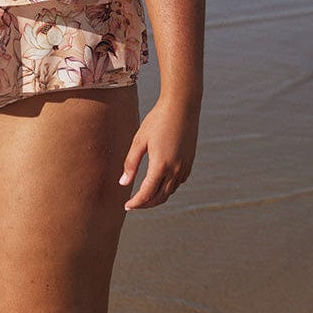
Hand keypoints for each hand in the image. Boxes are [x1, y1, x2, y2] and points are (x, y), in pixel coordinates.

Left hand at [119, 95, 199, 209]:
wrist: (182, 106)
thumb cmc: (157, 120)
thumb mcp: (139, 140)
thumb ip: (131, 163)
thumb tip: (123, 183)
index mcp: (161, 165)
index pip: (147, 194)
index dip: (136, 203)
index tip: (126, 206)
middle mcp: (175, 170)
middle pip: (160, 197)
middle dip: (146, 204)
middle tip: (134, 204)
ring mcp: (185, 167)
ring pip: (170, 191)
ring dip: (157, 196)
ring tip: (144, 194)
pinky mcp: (190, 162)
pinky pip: (178, 182)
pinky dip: (168, 187)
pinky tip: (159, 182)